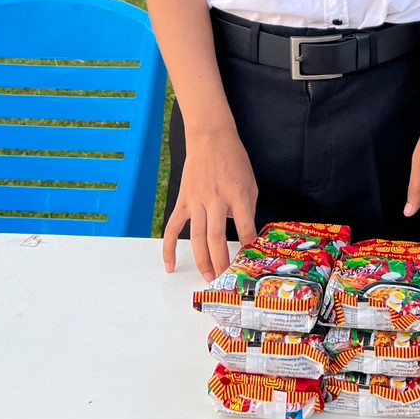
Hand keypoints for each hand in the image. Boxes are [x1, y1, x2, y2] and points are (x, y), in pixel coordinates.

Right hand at [162, 128, 258, 280]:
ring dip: (203, 260)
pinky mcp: (184, 201)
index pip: (245, 228)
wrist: (211, 138)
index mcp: (238, 195)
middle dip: (222, 262)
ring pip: (198, 238)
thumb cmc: (234, 160)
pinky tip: (170, 265)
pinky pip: (173, 228)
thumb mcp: (250, 182)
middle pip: (217, 238)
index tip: (250, 263)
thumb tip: (245, 234)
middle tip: (226, 280)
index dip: (248, 248)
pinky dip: (169, 248)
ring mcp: (197, 201)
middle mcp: (216, 200)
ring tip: (209, 277)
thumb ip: (247, 209)